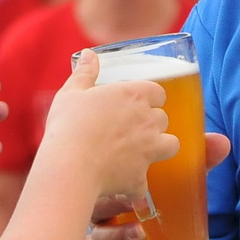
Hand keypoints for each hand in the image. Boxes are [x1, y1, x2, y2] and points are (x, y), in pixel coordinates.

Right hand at [43, 50, 175, 197]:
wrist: (69, 166)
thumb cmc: (68, 126)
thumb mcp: (71, 93)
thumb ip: (85, 73)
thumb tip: (90, 55)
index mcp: (134, 95)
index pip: (158, 92)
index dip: (149, 98)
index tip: (137, 103)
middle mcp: (147, 121)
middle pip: (163, 119)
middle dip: (152, 123)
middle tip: (132, 128)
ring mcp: (148, 150)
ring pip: (171, 145)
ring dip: (159, 148)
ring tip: (140, 153)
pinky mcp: (141, 177)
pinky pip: (145, 182)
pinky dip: (136, 185)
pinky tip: (122, 185)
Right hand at [89, 132, 228, 239]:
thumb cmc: (151, 200)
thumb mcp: (174, 179)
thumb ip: (197, 161)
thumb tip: (222, 142)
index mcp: (118, 168)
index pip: (113, 151)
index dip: (117, 143)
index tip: (134, 137)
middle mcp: (104, 188)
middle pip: (101, 177)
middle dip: (113, 174)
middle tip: (131, 172)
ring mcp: (100, 215)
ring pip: (98, 207)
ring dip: (114, 205)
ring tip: (133, 205)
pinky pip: (104, 238)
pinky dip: (120, 235)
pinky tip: (137, 232)